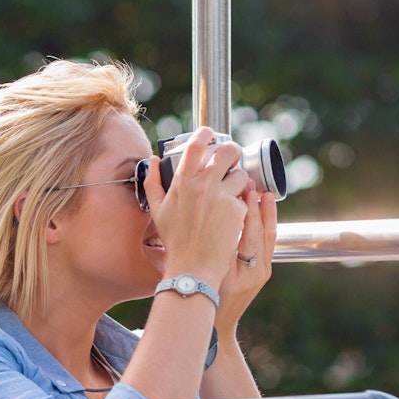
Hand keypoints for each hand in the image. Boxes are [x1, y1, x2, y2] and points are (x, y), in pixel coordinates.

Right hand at [143, 126, 248, 287]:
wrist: (193, 266)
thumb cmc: (175, 241)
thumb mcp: (157, 210)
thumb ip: (153, 182)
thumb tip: (153, 160)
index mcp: (182, 183)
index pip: (196, 146)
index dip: (205, 134)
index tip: (210, 133)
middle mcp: (202, 185)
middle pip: (228, 151)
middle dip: (233, 152)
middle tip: (232, 159)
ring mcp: (221, 197)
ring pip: (240, 174)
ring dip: (238, 182)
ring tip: (230, 196)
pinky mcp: (236, 209)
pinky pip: (245, 198)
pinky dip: (241, 204)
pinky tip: (232, 217)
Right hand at [216, 186, 276, 335]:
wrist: (219, 322)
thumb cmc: (206, 300)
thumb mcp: (208, 276)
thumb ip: (215, 252)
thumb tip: (219, 219)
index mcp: (242, 273)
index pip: (249, 235)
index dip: (247, 211)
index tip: (243, 191)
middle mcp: (258, 272)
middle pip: (263, 233)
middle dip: (259, 207)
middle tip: (253, 185)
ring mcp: (263, 272)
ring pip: (270, 237)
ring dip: (267, 214)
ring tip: (265, 193)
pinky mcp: (264, 272)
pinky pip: (268, 244)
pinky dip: (266, 225)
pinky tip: (263, 211)